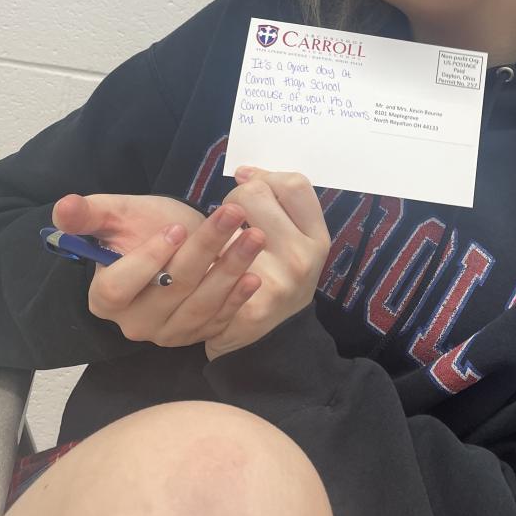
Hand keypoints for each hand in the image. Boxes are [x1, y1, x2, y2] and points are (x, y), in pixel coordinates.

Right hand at [53, 192, 267, 347]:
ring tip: (253, 236)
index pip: (120, 287)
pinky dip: (238, 299)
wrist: (175, 243)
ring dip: (230, 270)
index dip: (146, 261)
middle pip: (170, 290)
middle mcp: (135, 323)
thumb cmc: (142, 226)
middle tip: (233, 214)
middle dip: (205, 249)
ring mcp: (168, 333)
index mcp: (106, 297)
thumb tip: (62, 208)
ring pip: (200, 305)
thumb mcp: (116, 214)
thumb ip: (88, 213)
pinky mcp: (197, 335)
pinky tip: (254, 275)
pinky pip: (219, 321)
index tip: (175, 229)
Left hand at [203, 169, 331, 361]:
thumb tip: (244, 171)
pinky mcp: (248, 306)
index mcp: (318, 238)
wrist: (273, 344)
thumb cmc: (280, 279)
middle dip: (234, 198)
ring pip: (227, 223)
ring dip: (214, 225)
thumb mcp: (297, 242)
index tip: (248, 181)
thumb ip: (280, 205)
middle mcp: (304, 257)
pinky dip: (199, 254)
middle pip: (256, 195)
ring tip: (215, 236)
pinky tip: (198, 261)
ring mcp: (278, 282)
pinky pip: (210, 260)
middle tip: (230, 215)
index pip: (293, 184)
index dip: (265, 176)